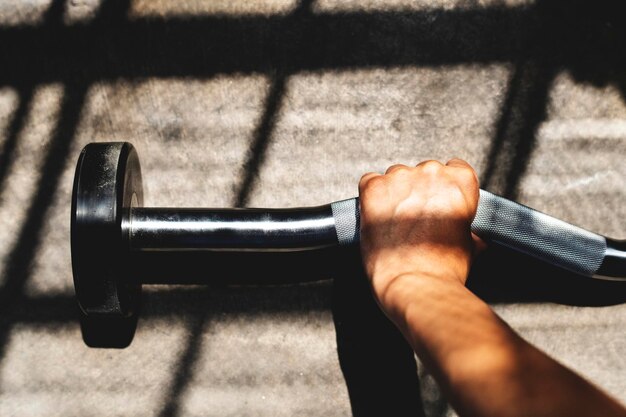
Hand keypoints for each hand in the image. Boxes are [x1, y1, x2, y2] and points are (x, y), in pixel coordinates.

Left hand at [359, 159, 482, 309]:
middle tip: (414, 219)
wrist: (415, 284)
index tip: (437, 202)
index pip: (453, 168)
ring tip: (395, 223)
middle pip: (422, 172)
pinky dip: (371, 197)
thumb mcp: (470, 246)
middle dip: (417, 192)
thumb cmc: (443, 269)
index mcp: (461, 182)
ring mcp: (400, 178)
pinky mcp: (374, 188)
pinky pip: (369, 182)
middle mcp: (432, 173)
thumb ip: (469, 230)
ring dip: (394, 194)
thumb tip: (473, 236)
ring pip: (395, 176)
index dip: (443, 188)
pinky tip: (376, 217)